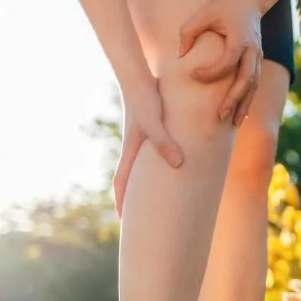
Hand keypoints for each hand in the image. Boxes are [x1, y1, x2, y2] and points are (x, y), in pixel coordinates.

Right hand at [114, 81, 183, 216]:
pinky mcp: (151, 132)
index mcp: (130, 151)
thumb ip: (165, 142)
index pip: (122, 182)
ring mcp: (141, 142)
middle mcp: (133, 149)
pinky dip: (158, 166)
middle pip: (130, 180)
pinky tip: (170, 168)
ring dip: (145, 184)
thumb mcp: (154, 121)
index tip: (123, 222)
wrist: (139, 78)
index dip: (122, 202)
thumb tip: (178, 164)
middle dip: (133, 199)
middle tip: (141, 218)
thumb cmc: (145, 99)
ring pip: (141, 169)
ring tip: (157, 199)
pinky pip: (152, 156)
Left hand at [177, 0, 263, 125]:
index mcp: (240, 39)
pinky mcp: (257, 61)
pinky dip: (247, 100)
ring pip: (253, 86)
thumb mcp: (203, 14)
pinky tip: (240, 114)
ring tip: (232, 124)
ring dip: (243, 105)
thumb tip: (180, 55)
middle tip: (219, 116)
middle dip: (233, 100)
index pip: (227, 62)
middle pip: (246, 81)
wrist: (251, 0)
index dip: (210, 72)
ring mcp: (258, 57)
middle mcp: (252, 51)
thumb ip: (188, 32)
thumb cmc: (224, 6)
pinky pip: (254, 84)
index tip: (192, 74)